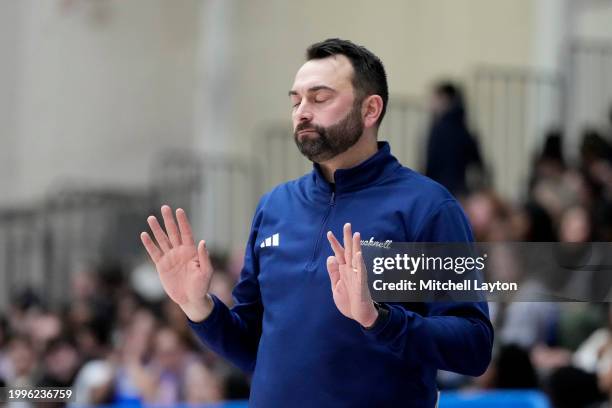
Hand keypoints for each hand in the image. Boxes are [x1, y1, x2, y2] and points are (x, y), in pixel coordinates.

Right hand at [140, 205, 213, 321]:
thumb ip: (204, 257)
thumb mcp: (206, 272)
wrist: (191, 299)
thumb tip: (202, 241)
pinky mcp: (161, 266)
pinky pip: (154, 253)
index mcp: (191, 251)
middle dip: (169, 220)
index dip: (182, 222)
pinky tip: (144, 235)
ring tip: (151, 218)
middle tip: (164, 207)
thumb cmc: (202, 286)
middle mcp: (180, 251)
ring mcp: (170, 258)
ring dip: (157, 229)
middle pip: (173, 233)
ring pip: (162, 240)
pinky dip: (149, 244)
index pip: (186, 232)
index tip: (179, 210)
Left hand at [326, 223, 377, 327]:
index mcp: (344, 270)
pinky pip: (361, 273)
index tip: (329, 233)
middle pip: (349, 251)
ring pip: (357, 258)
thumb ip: (333, 272)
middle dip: (348, 238)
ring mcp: (357, 276)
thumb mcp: (336, 286)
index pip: (340, 254)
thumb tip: (330, 257)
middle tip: (347, 224)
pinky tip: (359, 255)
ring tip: (356, 235)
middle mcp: (351, 270)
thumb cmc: (349, 300)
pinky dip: (360, 263)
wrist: (360, 315)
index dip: (335, 244)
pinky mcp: (361, 285)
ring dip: (357, 247)